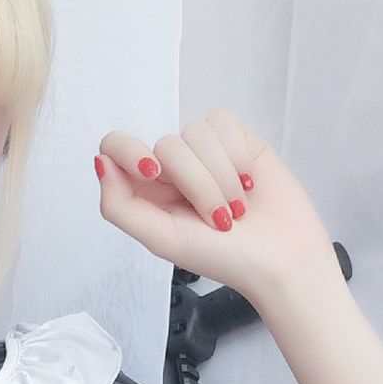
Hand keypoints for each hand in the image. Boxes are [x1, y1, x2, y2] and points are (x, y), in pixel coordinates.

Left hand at [95, 109, 340, 305]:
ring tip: (238, 207)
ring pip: (196, 133)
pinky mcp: (236, 140)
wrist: (282, 259)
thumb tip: (100, 162)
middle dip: (197, 184)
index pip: (116, 146)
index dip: (131, 152)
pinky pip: (223, 124)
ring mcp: (204, 152)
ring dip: (221, 176)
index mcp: (145, 191)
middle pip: (166, 145)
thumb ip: (120, 206)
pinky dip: (237, 156)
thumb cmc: (223, 257)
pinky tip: (249, 183)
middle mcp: (171, 168)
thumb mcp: (161, 240)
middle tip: (219, 218)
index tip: (153, 173)